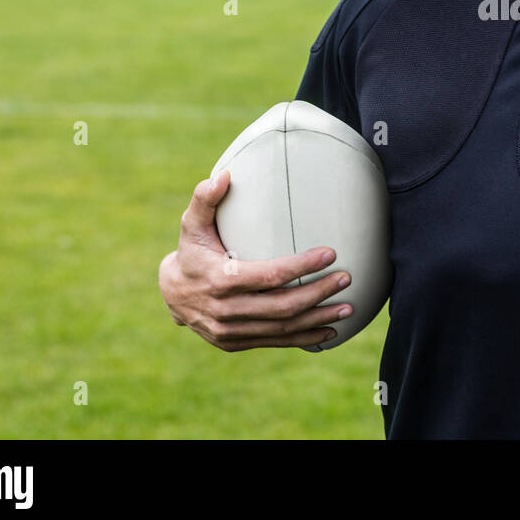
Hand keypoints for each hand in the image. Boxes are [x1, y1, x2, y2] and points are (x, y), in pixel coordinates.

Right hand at [158, 170, 353, 350]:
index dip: (302, 266)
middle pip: (282, 306)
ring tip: (348, 307)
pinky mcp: (235, 343)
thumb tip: (223, 176)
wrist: (171, 295)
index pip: (269, 276)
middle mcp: (225, 311)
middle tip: (347, 278)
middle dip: (319, 293)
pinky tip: (330, 331)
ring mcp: (230, 332)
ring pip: (283, 329)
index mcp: (219, 280)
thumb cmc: (191, 251)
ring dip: (318, 319)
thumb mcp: (191, 225)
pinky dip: (304, 339)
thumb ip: (205, 199)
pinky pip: (276, 342)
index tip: (331, 254)